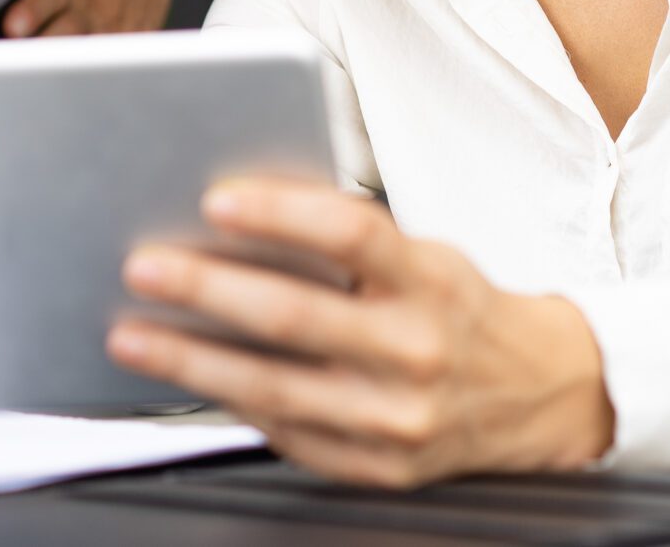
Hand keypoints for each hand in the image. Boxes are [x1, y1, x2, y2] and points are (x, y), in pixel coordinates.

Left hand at [107, 178, 614, 487]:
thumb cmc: (458, 308)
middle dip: (206, 290)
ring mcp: (396, 420)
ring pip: (274, 389)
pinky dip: (229, 406)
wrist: (537, 395)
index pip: (351, 235)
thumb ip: (349, 245)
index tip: (217, 198)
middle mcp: (417, 352)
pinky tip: (187, 381)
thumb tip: (239, 220)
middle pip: (295, 317)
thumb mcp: (425, 257)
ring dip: (190, 360)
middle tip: (143, 265)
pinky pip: (286, 435)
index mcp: (430, 281)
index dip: (282, 214)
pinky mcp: (377, 469)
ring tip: (132, 333)